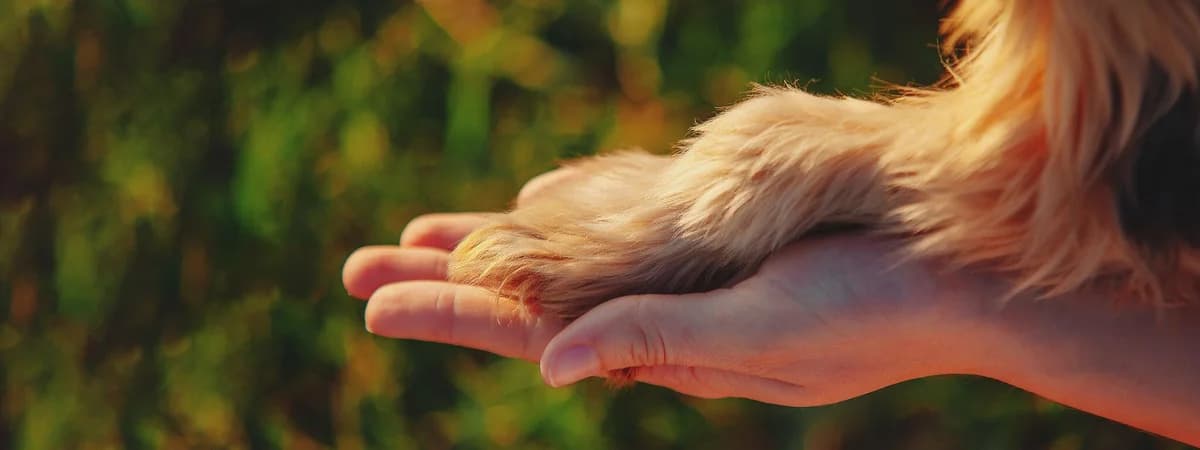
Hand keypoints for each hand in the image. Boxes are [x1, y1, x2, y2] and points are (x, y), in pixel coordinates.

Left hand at [342, 168, 993, 405]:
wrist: (950, 284)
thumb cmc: (869, 308)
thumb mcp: (761, 334)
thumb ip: (657, 340)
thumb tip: (553, 365)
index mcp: (657, 343)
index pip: (526, 329)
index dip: (446, 308)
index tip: (368, 296)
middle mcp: (655, 318)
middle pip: (522, 297)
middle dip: (441, 281)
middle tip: (356, 264)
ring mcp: (679, 283)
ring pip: (557, 262)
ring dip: (487, 249)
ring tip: (419, 236)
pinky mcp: (709, 248)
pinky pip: (612, 232)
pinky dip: (558, 222)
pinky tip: (527, 212)